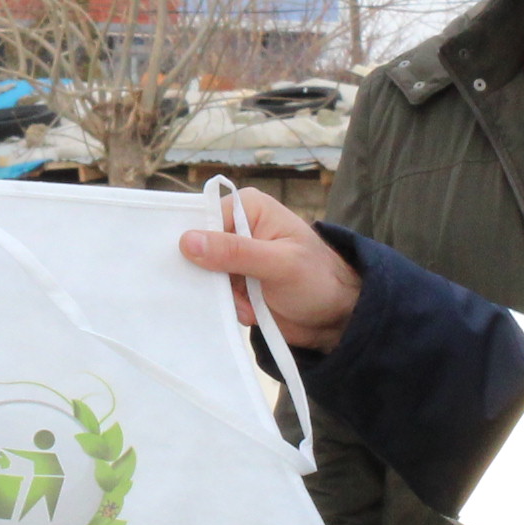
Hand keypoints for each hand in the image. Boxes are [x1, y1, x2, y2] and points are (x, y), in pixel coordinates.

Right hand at [179, 184, 363, 354]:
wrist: (335, 317)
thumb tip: (188, 240)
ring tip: (251, 303)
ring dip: (222, 296)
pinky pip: (214, 295)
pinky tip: (252, 310)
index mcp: (248, 207)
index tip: (204, 269)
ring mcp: (235, 258)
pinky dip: (229, 307)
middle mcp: (237, 228)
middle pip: (197, 248)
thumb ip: (235, 252)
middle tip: (233, 292)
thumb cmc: (318, 279)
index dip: (195, 245)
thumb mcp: (278, 264)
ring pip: (203, 277)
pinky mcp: (235, 283)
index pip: (204, 219)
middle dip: (209, 276)